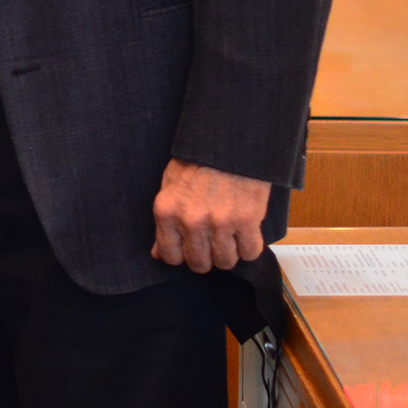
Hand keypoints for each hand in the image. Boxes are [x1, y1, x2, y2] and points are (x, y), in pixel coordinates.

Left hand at [151, 159, 271, 272]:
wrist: (228, 144)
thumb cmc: (197, 162)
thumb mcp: (170, 187)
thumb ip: (165, 223)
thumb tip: (158, 253)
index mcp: (167, 212)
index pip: (170, 256)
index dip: (182, 256)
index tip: (190, 250)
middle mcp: (191, 221)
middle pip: (200, 263)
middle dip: (206, 258)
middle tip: (212, 244)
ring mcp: (220, 222)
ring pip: (225, 261)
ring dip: (229, 254)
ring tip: (229, 237)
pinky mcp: (246, 221)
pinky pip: (250, 252)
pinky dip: (249, 247)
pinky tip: (245, 234)